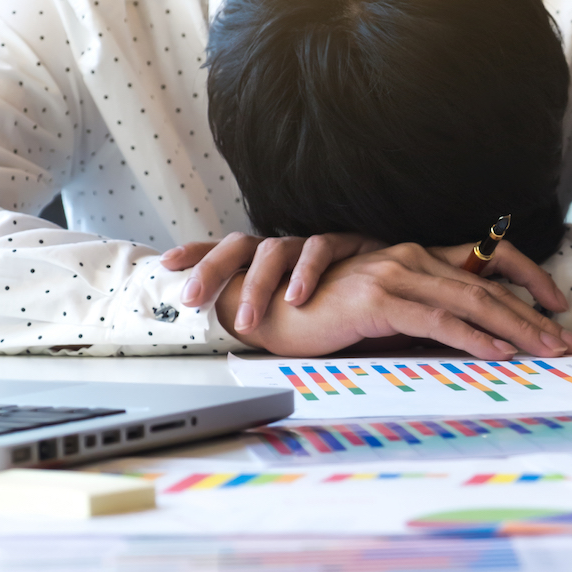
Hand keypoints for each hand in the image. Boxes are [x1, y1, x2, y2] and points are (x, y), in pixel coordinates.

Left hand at [163, 231, 384, 332]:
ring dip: (257, 285)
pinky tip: (297, 298)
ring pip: (275, 249)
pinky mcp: (346, 240)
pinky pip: (320, 249)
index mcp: (270, 256)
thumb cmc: (347, 299)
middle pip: (239, 244)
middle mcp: (287, 244)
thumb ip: (273, 313)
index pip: (226, 249)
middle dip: (212, 270)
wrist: (406, 280)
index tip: (165, 264)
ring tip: (249, 321)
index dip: (196, 253)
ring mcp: (314, 242)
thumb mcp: (301, 308)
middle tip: (191, 300)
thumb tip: (228, 331)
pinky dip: (305, 274)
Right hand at [217, 242, 571, 358]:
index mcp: (416, 258)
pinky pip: (438, 319)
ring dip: (516, 328)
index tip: (559, 309)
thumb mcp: (386, 317)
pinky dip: (473, 337)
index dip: (528, 281)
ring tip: (547, 349)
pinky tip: (498, 352)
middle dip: (533, 317)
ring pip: (472, 300)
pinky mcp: (379, 298)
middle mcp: (410, 257)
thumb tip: (473, 342)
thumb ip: (425, 319)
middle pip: (488, 286)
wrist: (267, 313)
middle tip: (567, 343)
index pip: (487, 262)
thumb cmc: (324, 319)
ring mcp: (395, 273)